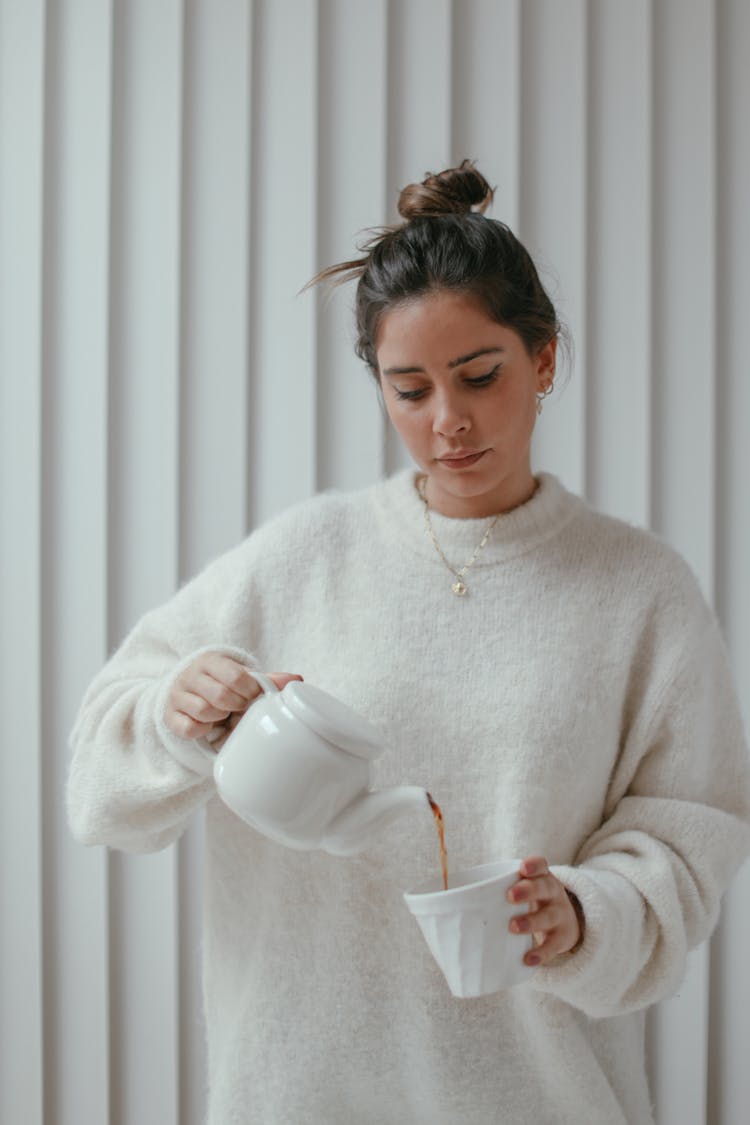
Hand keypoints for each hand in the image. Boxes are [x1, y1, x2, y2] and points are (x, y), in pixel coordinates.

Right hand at [165, 652, 302, 749]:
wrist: (186, 692)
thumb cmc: (221, 684)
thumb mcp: (240, 677)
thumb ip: (266, 679)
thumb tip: (297, 679)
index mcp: (211, 660)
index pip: (236, 676)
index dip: (250, 691)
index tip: (252, 695)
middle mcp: (191, 674)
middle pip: (221, 696)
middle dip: (236, 706)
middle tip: (238, 707)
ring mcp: (177, 695)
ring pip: (204, 711)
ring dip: (219, 718)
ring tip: (223, 714)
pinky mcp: (169, 715)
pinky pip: (188, 728)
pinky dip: (202, 730)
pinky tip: (208, 725)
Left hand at [506, 856, 583, 966]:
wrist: (566, 921)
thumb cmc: (534, 901)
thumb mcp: (527, 889)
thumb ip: (502, 888)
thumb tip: (458, 895)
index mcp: (542, 878)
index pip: (540, 866)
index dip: (533, 865)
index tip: (523, 868)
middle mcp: (553, 894)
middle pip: (544, 889)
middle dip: (528, 891)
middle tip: (510, 896)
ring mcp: (559, 916)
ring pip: (548, 917)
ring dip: (531, 921)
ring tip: (513, 927)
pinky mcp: (561, 938)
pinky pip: (552, 946)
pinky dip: (541, 953)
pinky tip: (528, 959)